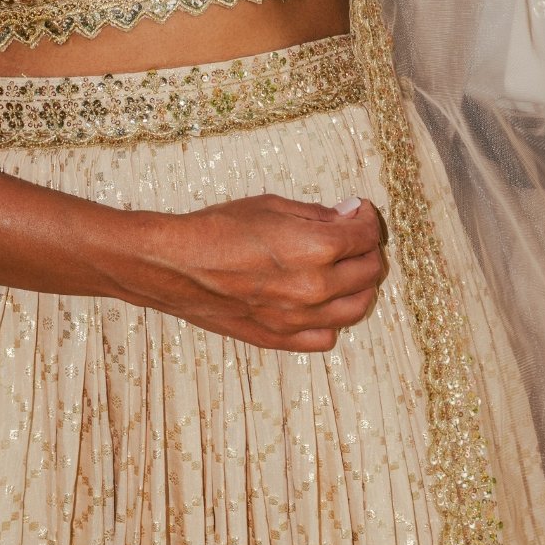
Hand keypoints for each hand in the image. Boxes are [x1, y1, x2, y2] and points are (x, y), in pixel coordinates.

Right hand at [128, 193, 387, 350]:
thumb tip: (349, 214)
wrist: (176, 265)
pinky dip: (333, 319)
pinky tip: (322, 300)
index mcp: (316, 248)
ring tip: (347, 267)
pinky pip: (326, 337)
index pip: (366, 235)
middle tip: (355, 235)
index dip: (367, 218)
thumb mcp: (272, 206)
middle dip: (368, 249)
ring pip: (356, 309)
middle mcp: (315, 288)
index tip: (359, 211)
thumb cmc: (220, 228)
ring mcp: (299, 319)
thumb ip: (318, 214)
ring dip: (360, 285)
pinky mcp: (280, 338)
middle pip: (368, 272)